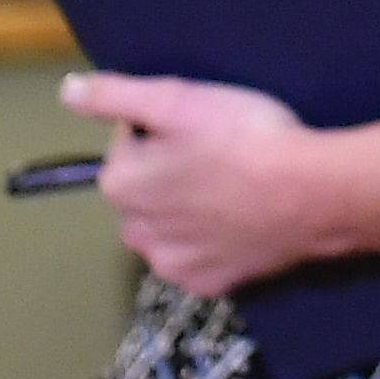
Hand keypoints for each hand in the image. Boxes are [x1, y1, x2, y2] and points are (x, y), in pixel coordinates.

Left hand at [55, 72, 379, 300]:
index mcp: (120, 186)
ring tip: (231, 184)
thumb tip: (68, 92)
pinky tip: (241, 219)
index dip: (159, 127)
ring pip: (168, 227)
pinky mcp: (210, 286)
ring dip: (185, 209)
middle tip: (216, 150)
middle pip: (144, 190)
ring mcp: (174, 267)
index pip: (125, 144)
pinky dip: (212, 241)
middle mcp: (135, 235)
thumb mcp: (178, 100)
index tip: (196, 123)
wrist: (311, 193)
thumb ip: (116, 96)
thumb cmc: (241, 137)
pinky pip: (199, 256)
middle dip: (167, 172)